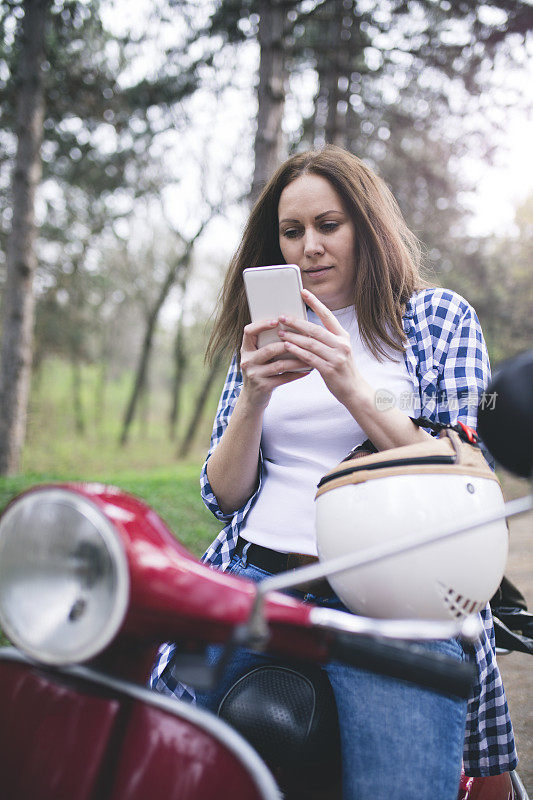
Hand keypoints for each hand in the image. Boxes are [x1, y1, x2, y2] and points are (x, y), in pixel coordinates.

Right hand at [239, 319, 310, 409]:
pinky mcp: (263, 387)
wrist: (252, 399)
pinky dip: (297, 374)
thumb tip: (290, 328)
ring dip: (297, 360)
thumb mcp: (257, 357)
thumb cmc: (260, 372)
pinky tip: (307, 370)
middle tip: (304, 340)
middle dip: (289, 344)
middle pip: (269, 349)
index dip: (261, 325)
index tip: (276, 321)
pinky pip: (283, 378)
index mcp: (245, 349)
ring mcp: (254, 375)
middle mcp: (247, 361)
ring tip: (310, 356)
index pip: (248, 331)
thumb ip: (266, 344)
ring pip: (279, 365)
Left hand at [277, 289, 364, 407]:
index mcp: (343, 336)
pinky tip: (287, 347)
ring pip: (310, 343)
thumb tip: (306, 327)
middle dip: (297, 322)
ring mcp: (336, 357)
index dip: (315, 303)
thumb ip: (326, 339)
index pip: (327, 315)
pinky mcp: (329, 370)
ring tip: (280, 333)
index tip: (303, 292)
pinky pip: (309, 358)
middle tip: (282, 317)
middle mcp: (341, 344)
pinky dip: (297, 351)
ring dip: (293, 337)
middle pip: (315, 329)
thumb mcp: (339, 350)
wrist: (354, 390)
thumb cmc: (342, 369)